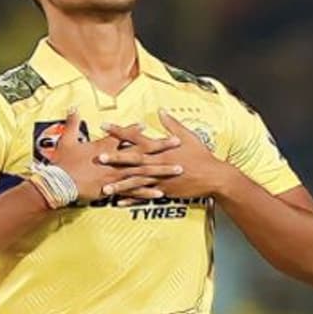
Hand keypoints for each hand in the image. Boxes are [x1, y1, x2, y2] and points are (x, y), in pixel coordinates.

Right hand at [49, 109, 183, 202]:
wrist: (58, 185)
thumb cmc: (62, 164)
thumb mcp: (66, 141)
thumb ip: (72, 123)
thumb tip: (73, 107)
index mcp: (104, 148)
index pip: (122, 136)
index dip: (134, 130)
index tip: (146, 124)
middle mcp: (114, 161)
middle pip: (142, 152)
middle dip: (161, 147)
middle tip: (177, 142)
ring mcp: (116, 177)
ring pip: (143, 173)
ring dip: (161, 170)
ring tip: (178, 169)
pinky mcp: (113, 191)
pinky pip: (133, 192)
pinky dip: (147, 193)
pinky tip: (160, 193)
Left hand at [100, 110, 237, 201]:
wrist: (213, 177)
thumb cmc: (201, 154)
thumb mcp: (188, 135)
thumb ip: (171, 124)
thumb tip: (161, 110)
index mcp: (161, 148)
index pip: (136, 137)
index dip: (120, 131)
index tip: (105, 126)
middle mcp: (158, 163)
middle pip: (133, 160)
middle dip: (115, 159)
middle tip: (99, 158)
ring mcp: (160, 179)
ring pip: (136, 182)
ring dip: (120, 185)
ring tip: (105, 187)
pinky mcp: (164, 191)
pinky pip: (144, 197)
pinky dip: (132, 200)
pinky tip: (119, 202)